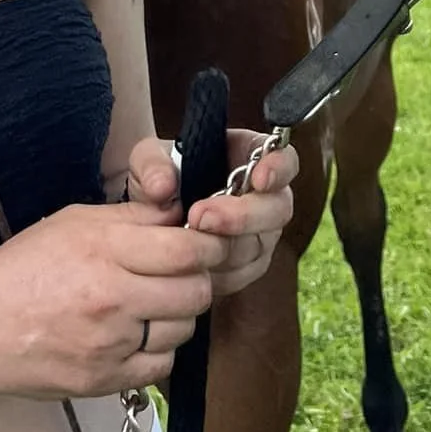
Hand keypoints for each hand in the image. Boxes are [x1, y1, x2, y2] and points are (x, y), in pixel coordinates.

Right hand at [0, 204, 223, 399]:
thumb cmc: (22, 268)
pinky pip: (161, 365)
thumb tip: (180, 215)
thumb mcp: (72, 222)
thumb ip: (130, 219)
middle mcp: (113, 298)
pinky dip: (159, 350)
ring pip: (183, 330)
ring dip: (179, 314)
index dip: (208, 245)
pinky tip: (138, 335)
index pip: (186, 250)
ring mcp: (111, 345)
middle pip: (195, 292)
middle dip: (199, 279)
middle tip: (183, 273)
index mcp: (104, 250)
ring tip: (155, 303)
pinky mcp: (106, 380)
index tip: (206, 243)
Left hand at [124, 131, 297, 297]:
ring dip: (224, 245)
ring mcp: (260, 233)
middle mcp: (264, 196)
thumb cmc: (157, 177)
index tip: (259, 178)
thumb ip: (151, 164)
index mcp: (250, 156)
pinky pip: (243, 274)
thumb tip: (163, 186)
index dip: (278, 168)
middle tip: (201, 216)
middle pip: (278, 208)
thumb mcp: (146, 160)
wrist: (149, 217)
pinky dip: (218, 270)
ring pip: (259, 245)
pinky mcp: (247, 266)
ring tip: (188, 238)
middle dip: (242, 215)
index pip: (284, 159)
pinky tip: (193, 262)